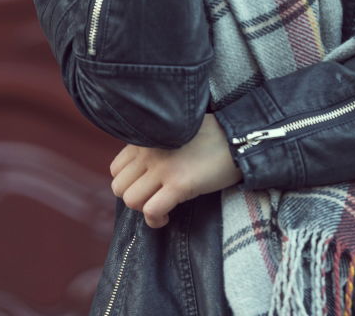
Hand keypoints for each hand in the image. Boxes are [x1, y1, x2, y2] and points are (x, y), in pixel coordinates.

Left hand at [109, 115, 241, 228]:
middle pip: (119, 187)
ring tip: (161, 207)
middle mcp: (150, 151)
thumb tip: (141, 170)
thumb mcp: (175, 133)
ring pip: (130, 200)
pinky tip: (167, 217)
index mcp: (148, 137)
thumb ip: (155, 145)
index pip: (116, 169)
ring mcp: (164, 167)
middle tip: (154, 198)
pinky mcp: (179, 184)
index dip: (129, 182)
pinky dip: (155, 220)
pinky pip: (151, 211)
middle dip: (135, 198)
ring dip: (144, 210)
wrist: (239, 139)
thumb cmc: (211, 137)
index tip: (147, 186)